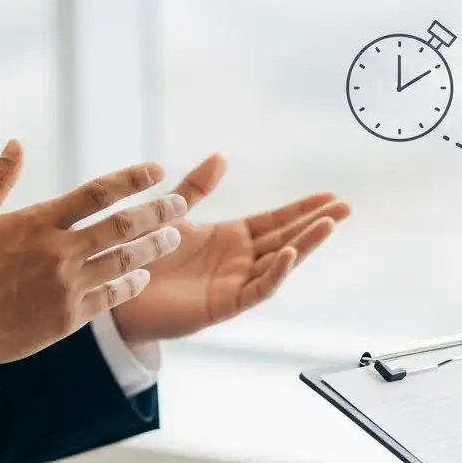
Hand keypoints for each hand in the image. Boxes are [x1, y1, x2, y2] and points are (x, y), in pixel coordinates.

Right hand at [0, 140, 185, 364]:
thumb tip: (15, 144)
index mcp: (37, 223)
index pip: (97, 193)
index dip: (131, 179)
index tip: (157, 170)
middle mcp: (58, 252)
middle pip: (122, 227)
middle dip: (157, 212)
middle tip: (181, 204)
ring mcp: (67, 286)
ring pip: (124, 262)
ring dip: (153, 248)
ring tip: (174, 238)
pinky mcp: (69, 317)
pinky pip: (111, 297)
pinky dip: (131, 285)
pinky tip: (143, 276)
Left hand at [109, 154, 350, 345]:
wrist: (115, 293)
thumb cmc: (141, 256)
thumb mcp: (172, 213)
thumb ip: (196, 187)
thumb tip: (221, 157)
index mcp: (230, 238)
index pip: (275, 220)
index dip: (302, 208)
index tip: (329, 195)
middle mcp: (238, 261)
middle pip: (286, 238)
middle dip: (315, 223)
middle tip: (346, 207)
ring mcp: (234, 283)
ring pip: (279, 263)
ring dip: (304, 244)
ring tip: (328, 224)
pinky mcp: (223, 305)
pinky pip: (256, 289)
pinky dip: (275, 273)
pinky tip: (289, 253)